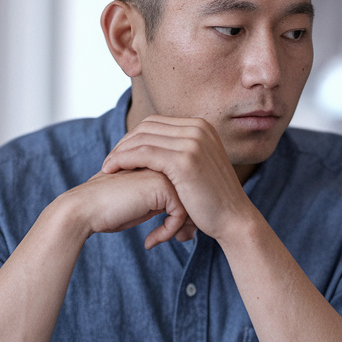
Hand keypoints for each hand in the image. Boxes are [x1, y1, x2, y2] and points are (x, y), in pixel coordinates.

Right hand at [61, 167, 193, 248]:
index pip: (189, 190)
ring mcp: (164, 172)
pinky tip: (150, 241)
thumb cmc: (109, 211)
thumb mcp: (144, 205)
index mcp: (160, 166)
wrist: (83, 209)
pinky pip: (180, 213)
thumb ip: (164, 203)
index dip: (187, 215)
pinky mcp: (162, 186)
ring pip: (191, 204)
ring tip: (165, 240)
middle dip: (190, 222)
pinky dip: (168, 231)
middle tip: (182, 239)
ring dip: (179, 228)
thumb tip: (190, 223)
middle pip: (194, 196)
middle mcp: (164, 165)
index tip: (180, 234)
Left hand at [101, 115, 256, 241]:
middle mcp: (198, 128)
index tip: (119, 154)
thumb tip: (157, 149)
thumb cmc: (214, 199)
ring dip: (119, 152)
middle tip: (109, 162)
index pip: (156, 122)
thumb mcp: (201, 165)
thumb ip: (182, 152)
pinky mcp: (185, 160)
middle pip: (147, 127)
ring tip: (107, 168)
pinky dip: (123, 160)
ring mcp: (193, 142)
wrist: (234, 218)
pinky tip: (113, 171)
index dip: (133, 137)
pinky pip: (143, 153)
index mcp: (201, 126)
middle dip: (124, 143)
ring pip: (142, 139)